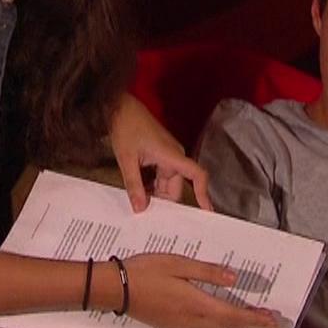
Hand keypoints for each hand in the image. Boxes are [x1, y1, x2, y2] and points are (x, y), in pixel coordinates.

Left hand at [109, 93, 211, 210]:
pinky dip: (150, 187)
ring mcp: (166, 158)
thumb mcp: (127, 158)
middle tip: (151, 219)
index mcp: (173, 155)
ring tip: (140, 208)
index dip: (203, 193)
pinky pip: (158, 178)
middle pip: (176, 188)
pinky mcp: (158, 157)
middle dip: (164, 203)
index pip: (197, 175)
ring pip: (165, 185)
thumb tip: (140, 208)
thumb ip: (134, 184)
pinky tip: (138, 195)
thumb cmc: (126, 126)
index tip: (207, 211)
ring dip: (154, 195)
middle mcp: (174, 158)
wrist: (120, 107)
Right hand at [115, 253, 282, 327]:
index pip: (233, 314)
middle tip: (269, 320)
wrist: (115, 289)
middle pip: (228, 326)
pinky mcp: (173, 326)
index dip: (255, 318)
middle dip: (250, 324)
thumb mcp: (179, 263)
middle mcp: (192, 319)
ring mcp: (181, 325)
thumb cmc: (145, 271)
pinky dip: (220, 326)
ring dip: (236, 326)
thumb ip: (208, 272)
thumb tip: (234, 278)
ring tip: (251, 319)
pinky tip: (222, 320)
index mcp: (196, 303)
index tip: (272, 319)